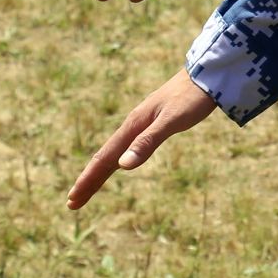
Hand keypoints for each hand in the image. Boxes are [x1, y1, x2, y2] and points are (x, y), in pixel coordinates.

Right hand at [66, 68, 219, 209]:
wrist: (205, 74)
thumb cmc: (191, 98)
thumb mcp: (171, 121)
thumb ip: (148, 142)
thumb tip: (122, 166)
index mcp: (133, 126)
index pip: (104, 158)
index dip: (89, 180)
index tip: (72, 200)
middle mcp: (132, 125)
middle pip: (105, 158)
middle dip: (88, 181)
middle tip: (72, 204)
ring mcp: (141, 123)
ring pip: (114, 152)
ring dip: (99, 172)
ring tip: (87, 189)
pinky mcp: (152, 122)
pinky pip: (126, 146)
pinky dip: (116, 160)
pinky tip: (118, 164)